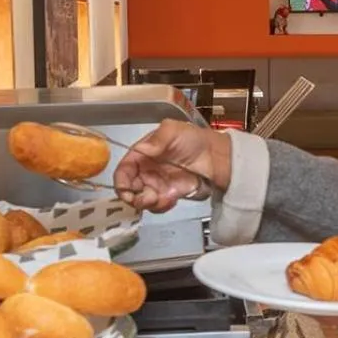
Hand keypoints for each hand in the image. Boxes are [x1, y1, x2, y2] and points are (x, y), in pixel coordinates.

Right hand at [113, 120, 232, 212]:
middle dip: (133, 196)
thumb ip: (157, 139)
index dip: (121, 180)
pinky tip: (172, 199)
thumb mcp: (173, 131)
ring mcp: (157, 185)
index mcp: (142, 154)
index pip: (124, 169)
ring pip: (142, 200)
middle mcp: (146, 170)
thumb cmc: (194, 140)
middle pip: (129, 188)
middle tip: (147, 197)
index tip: (125, 190)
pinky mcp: (169, 196)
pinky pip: (158, 206)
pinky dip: (161, 206)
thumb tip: (143, 150)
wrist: (217, 157)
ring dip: (147, 203)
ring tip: (162, 198)